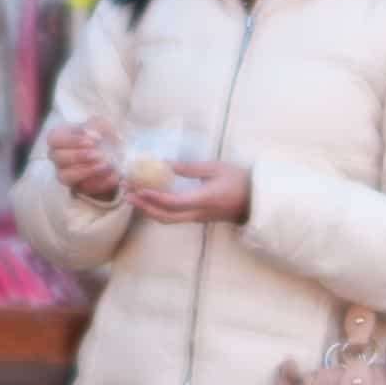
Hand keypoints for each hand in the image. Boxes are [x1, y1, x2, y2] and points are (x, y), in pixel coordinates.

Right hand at [46, 118, 120, 200]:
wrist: (112, 152)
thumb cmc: (100, 134)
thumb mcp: (101, 124)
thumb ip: (96, 126)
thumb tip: (92, 135)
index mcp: (58, 138)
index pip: (54, 139)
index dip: (71, 141)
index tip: (92, 142)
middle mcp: (57, 157)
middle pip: (58, 158)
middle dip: (79, 156)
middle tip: (99, 154)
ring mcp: (65, 174)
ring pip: (65, 177)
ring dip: (85, 171)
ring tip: (105, 165)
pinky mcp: (77, 187)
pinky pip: (84, 188)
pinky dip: (100, 182)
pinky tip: (113, 175)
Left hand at [127, 161, 250, 224]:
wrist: (257, 199)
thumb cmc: (239, 180)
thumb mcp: (215, 168)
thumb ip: (189, 168)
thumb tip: (164, 165)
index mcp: (203, 200)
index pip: (173, 203)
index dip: (153, 198)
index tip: (138, 189)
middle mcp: (198, 214)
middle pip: (166, 218)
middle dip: (144, 208)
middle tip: (128, 195)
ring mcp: (198, 218)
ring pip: (169, 220)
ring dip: (149, 209)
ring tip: (134, 196)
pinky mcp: (198, 217)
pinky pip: (174, 217)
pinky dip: (159, 209)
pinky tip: (151, 198)